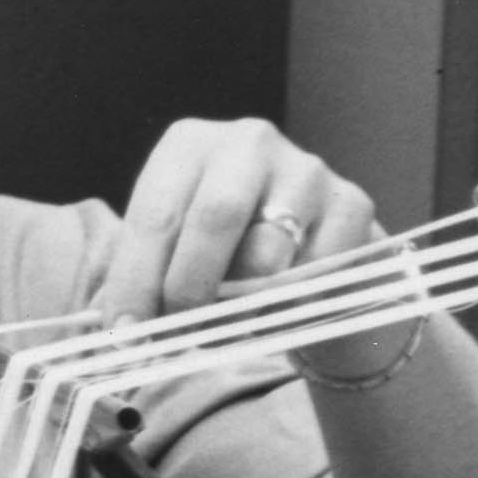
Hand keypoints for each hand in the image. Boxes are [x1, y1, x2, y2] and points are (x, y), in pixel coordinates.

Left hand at [99, 119, 412, 378]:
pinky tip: (276, 312)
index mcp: (188, 144)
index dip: (136, 280)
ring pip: (268, 253)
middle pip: (214, 218)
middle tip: (178, 335)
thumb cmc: (222, 248)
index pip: (156, 214)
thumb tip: (124, 332)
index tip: (126, 333)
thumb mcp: (176, 247)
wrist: (305, 243)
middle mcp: (248, 143)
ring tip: (225, 330)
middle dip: (189, 288)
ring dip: (240, 309)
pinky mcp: (352, 204)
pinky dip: (289, 307)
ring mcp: (306, 169)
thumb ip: (149, 278)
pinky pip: (315, 274)